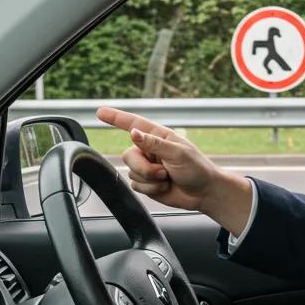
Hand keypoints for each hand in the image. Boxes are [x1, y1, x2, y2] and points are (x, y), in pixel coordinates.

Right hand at [95, 106, 252, 233]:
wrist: (204, 193)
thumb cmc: (197, 169)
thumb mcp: (178, 153)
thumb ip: (154, 144)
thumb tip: (134, 132)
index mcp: (158, 136)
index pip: (133, 124)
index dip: (116, 117)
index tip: (100, 112)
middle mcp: (149, 149)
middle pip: (128, 155)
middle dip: (144, 168)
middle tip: (164, 173)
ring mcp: (147, 166)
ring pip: (131, 172)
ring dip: (150, 180)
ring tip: (167, 179)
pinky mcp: (146, 183)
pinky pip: (135, 185)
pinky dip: (150, 189)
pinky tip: (164, 188)